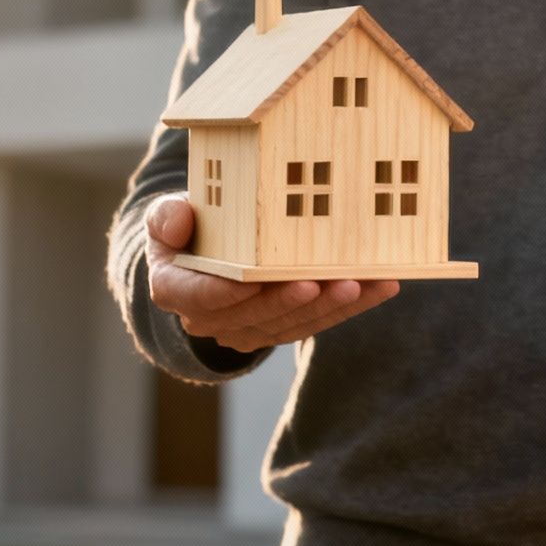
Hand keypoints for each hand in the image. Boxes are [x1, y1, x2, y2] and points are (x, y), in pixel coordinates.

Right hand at [144, 192, 400, 353]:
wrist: (204, 254)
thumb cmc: (188, 229)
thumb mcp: (166, 216)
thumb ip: (167, 216)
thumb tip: (178, 220)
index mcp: (176, 290)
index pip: (200, 296)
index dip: (227, 293)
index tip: (255, 282)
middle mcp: (210, 319)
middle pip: (253, 315)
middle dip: (289, 300)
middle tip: (321, 282)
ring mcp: (247, 329)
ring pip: (291, 324)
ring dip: (329, 306)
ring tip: (359, 284)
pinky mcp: (281, 328)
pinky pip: (317, 321)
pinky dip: (351, 305)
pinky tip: (380, 286)